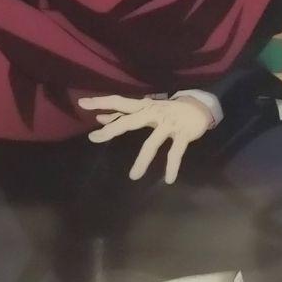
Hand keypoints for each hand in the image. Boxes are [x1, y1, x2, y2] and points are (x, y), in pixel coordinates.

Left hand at [78, 95, 212, 182]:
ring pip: (152, 143)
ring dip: (142, 161)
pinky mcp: (183, 134)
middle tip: (94, 138)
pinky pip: (175, 153)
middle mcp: (154, 113)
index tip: (82, 104)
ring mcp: (169, 124)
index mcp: (143, 107)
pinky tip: (168, 179)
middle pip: (129, 121)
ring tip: (133, 177)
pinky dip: (172, 166)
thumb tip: (100, 118)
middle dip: (112, 130)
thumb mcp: (145, 111)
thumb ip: (123, 115)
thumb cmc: (166, 110)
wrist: (199, 106)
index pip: (119, 103)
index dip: (101, 103)